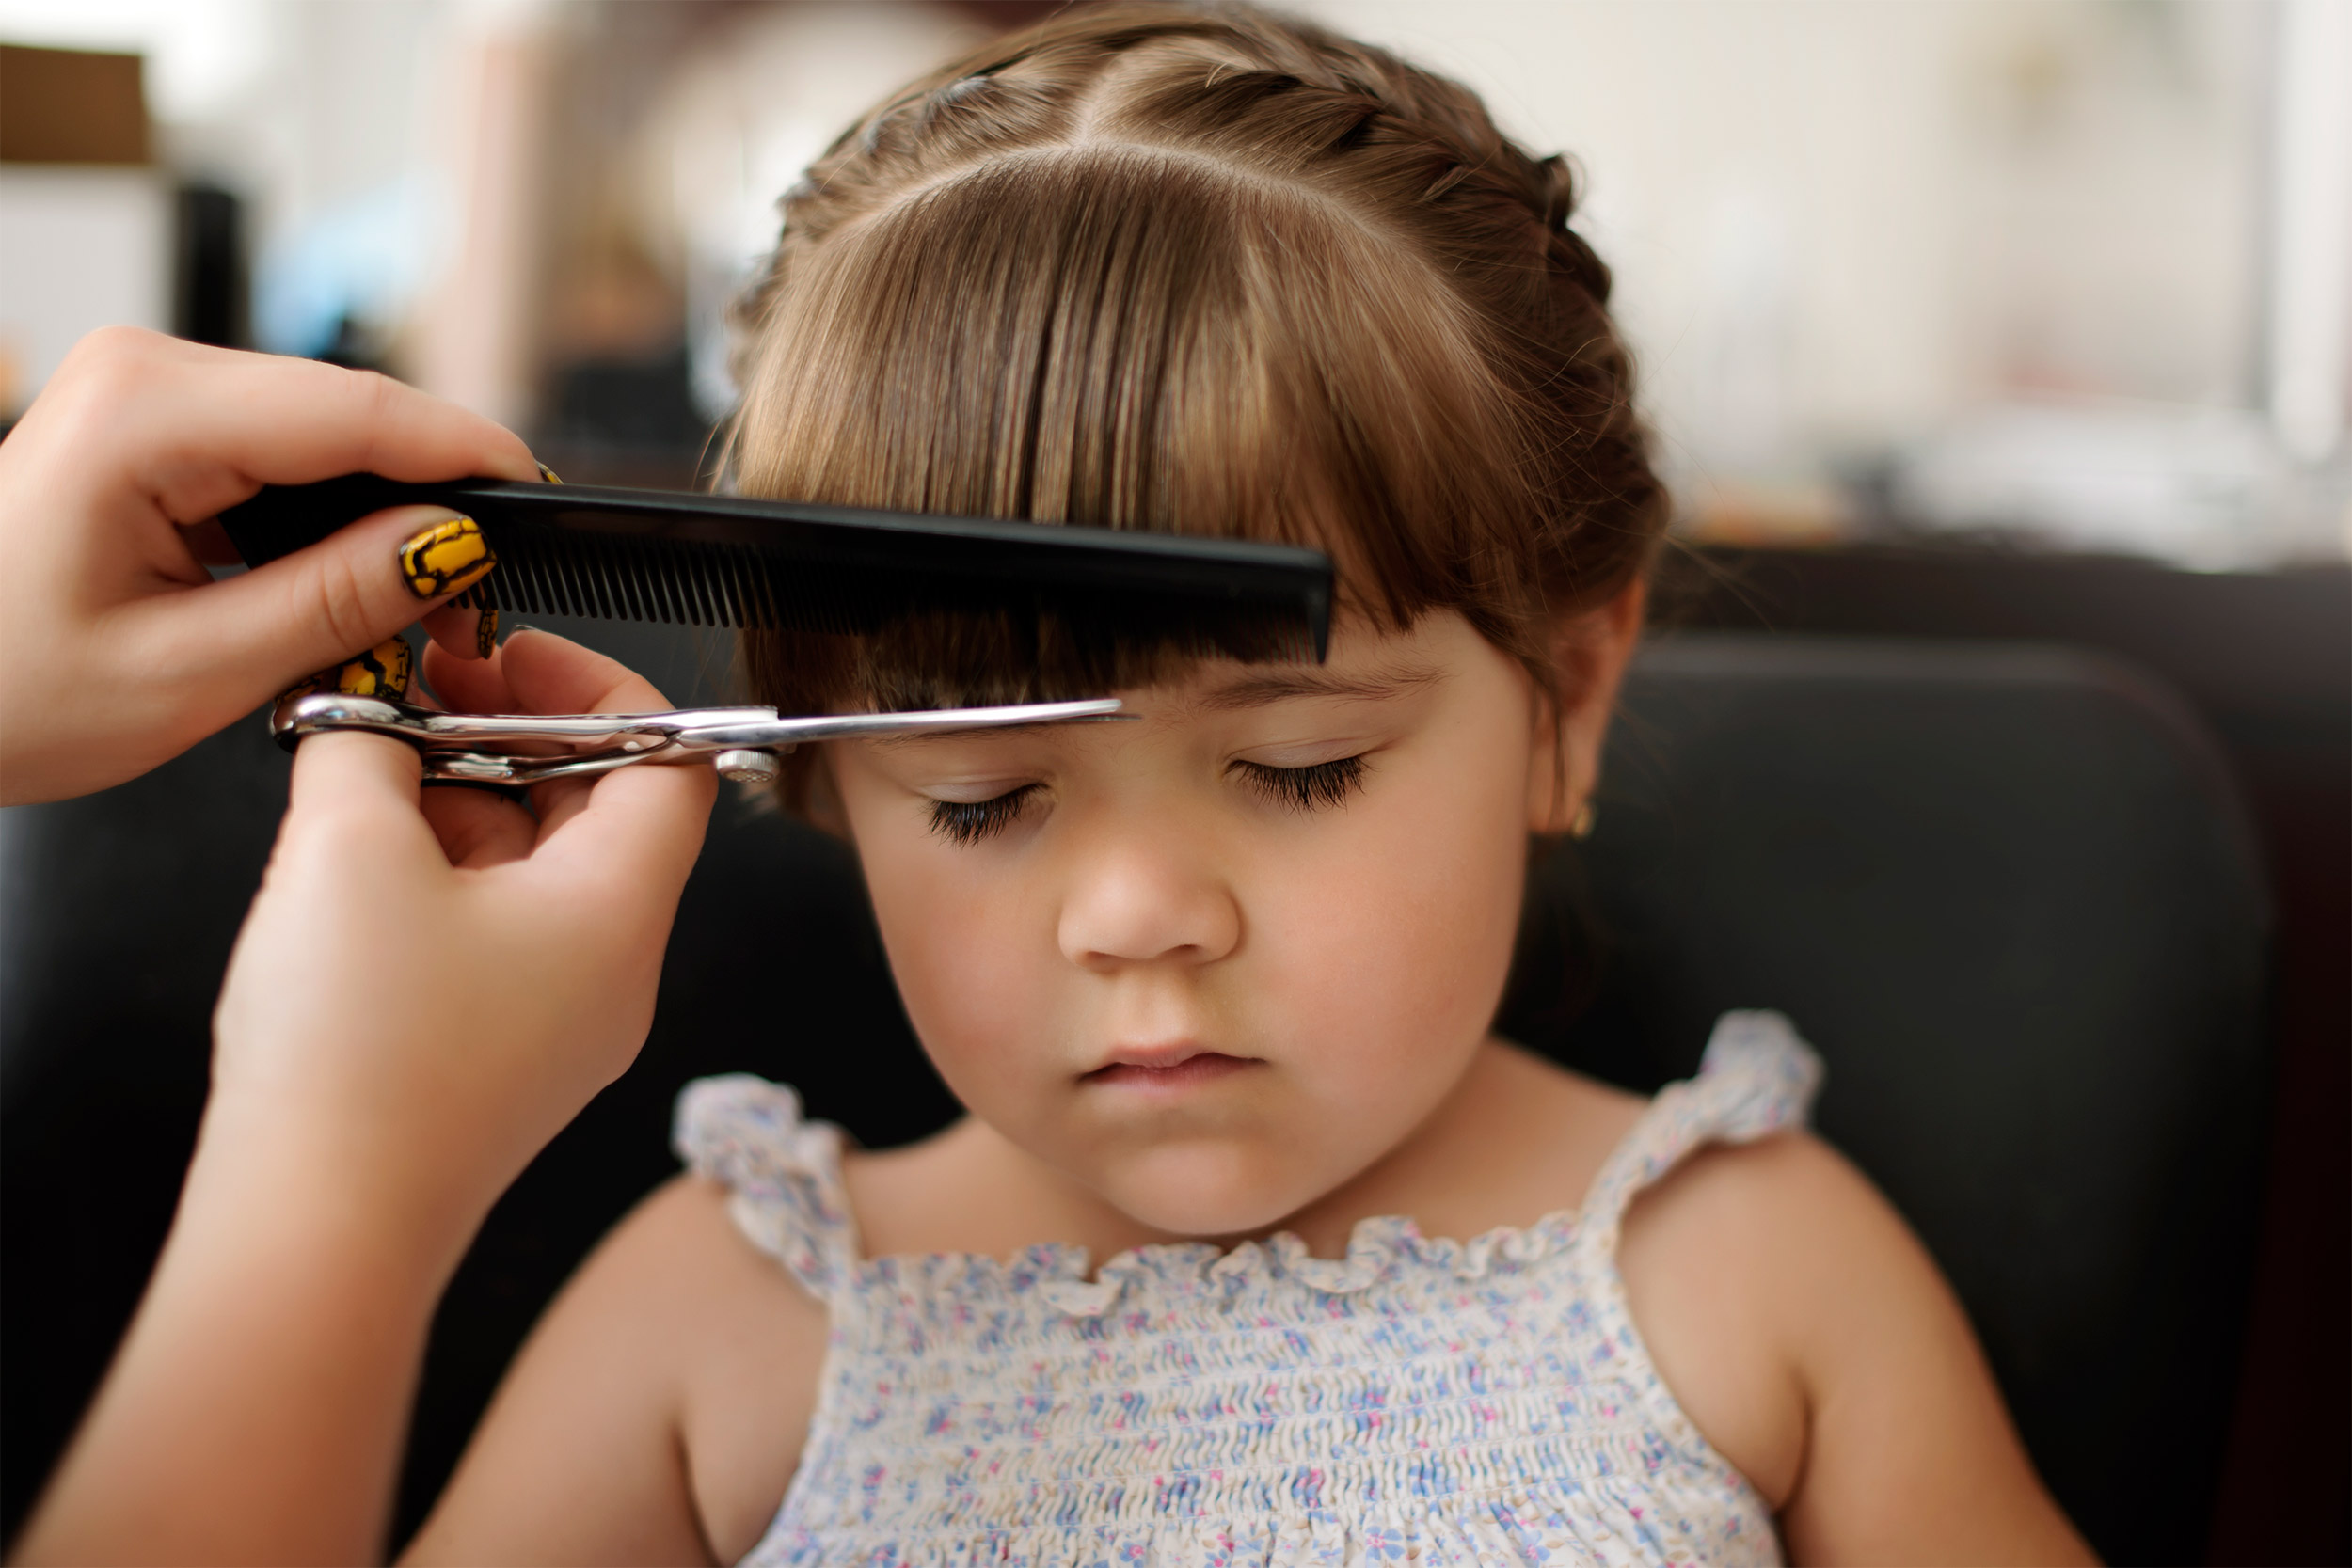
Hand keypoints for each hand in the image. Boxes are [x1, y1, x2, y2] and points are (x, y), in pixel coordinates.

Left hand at [0, 326, 538, 805]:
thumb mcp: (188, 672)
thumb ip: (338, 599)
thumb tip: (456, 547)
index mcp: (145, 411)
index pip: (359, 410)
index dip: (468, 459)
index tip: (545, 509)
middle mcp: (146, 372)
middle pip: (352, 416)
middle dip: (434, 503)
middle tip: (482, 605)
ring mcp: (147, 390)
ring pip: (326, 436)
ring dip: (386, 517)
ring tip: (424, 613)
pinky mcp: (154, 423)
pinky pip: (283, 453)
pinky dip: (333, 518)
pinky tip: (356, 583)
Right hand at [17, 629, 713, 1564]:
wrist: (314, 1234)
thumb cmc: (357, 1064)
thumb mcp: (349, 850)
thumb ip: (365, 750)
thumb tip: (366, 720)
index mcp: (622, 911)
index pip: (670, 760)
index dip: (597, 687)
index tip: (507, 653)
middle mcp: (613, 970)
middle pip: (598, 810)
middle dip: (506, 736)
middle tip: (417, 694)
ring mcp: (556, 1023)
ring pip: (531, 870)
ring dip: (457, 803)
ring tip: (365, 770)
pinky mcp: (493, 1059)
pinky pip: (489, 933)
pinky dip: (433, 877)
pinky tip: (353, 857)